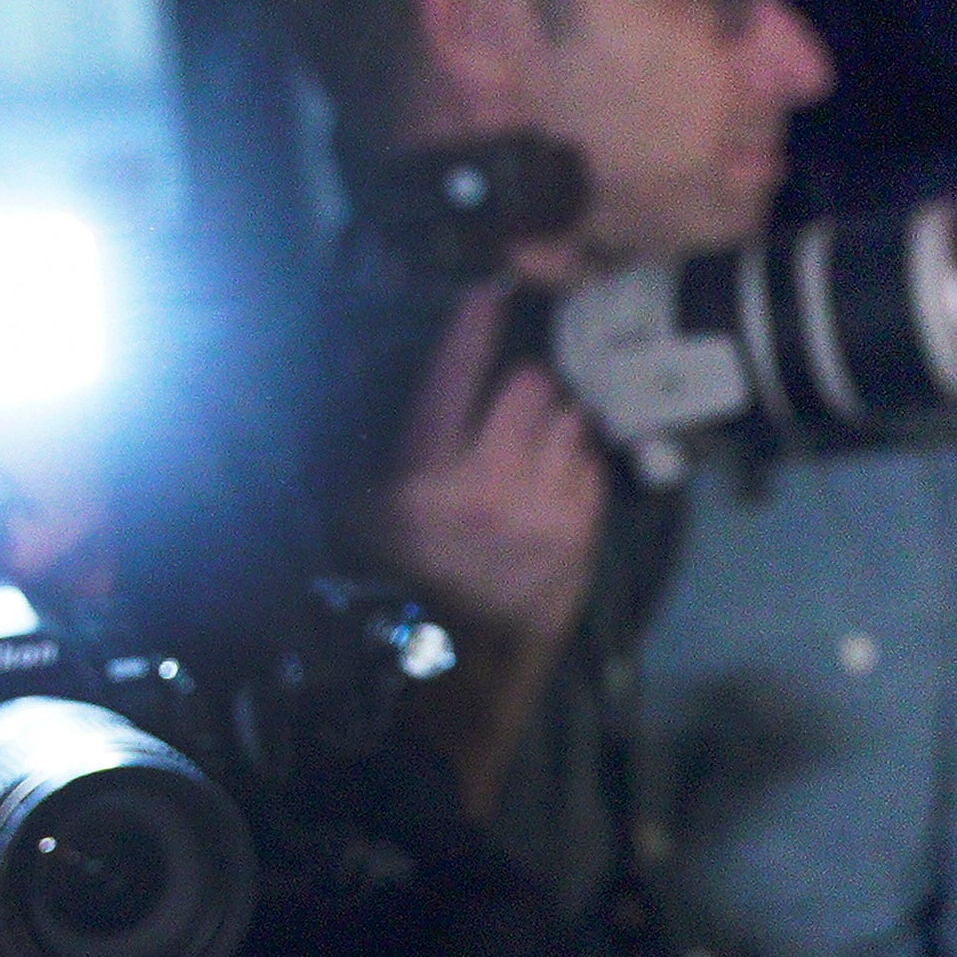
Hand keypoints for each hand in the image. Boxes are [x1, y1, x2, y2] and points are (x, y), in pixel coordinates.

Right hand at [371, 276, 606, 660]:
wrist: (458, 668)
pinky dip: (576, 467)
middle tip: (516, 401)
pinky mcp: (579, 536)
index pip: (450, 379)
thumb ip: (384, 456)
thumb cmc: (404, 588)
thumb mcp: (365, 519)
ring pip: (569, 422)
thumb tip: (399, 390)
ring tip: (532, 453)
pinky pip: (591, 467)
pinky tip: (551, 487)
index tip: (488, 288)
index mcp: (422, 479)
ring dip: (555, 426)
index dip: (471, 327)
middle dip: (525, 386)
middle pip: (530, 387)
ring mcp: (540, 512)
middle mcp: (485, 488)